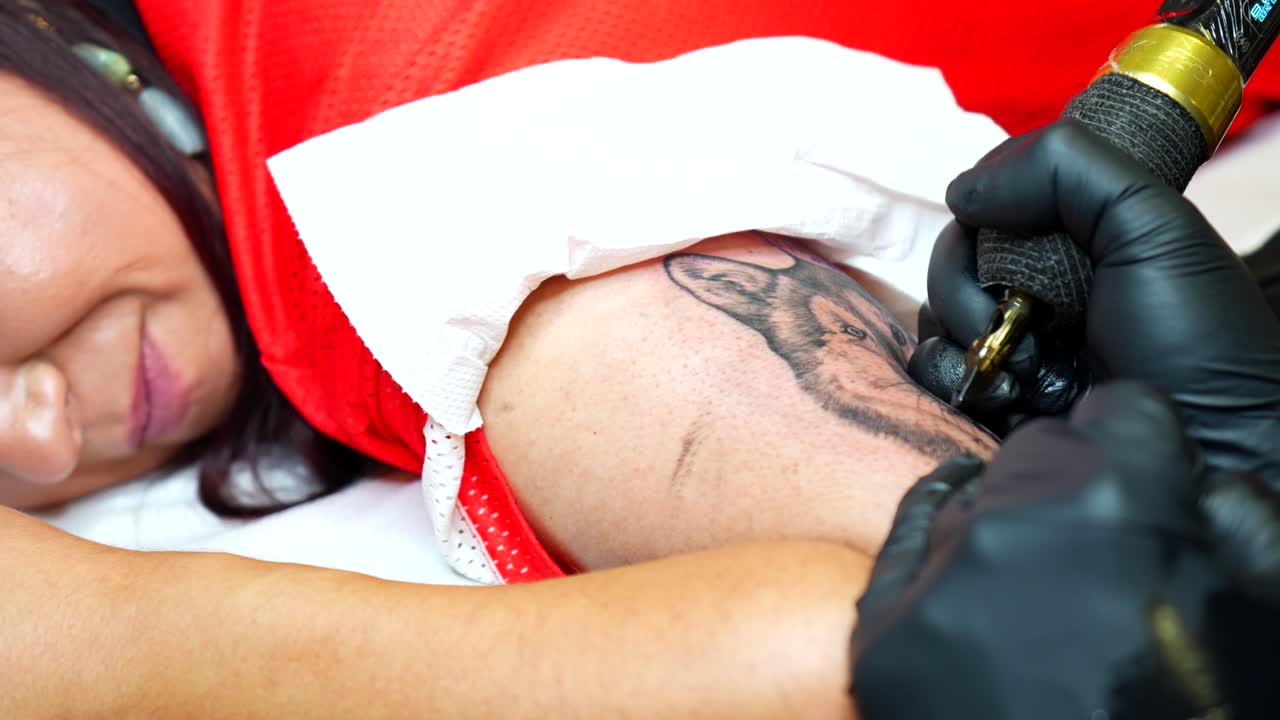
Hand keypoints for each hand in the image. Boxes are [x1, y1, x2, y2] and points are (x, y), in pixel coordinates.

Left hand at [850, 382, 1279, 719]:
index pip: (1121, 413)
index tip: (1140, 486)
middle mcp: (1015, 524)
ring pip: (974, 495)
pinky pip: (909, 541)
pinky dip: (942, 549)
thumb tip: (1183, 473)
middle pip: (1041, 452)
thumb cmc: (1193, 715)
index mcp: (1122, 503)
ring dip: (1009, 526)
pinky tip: (976, 580)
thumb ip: (1232, 520)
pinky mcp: (885, 634)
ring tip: (1043, 602)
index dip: (1141, 453)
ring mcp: (938, 579)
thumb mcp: (1256, 615)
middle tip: (1094, 564)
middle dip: (1074, 491)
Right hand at [909, 121, 1279, 478]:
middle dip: (968, 288)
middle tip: (1018, 320)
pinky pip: (929, 373)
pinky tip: (1006, 398)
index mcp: (1077, 241)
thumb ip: (1067, 169)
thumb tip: (961, 191)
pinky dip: (950, 379)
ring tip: (1023, 370)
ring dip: (963, 337)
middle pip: (953, 261)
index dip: (984, 220)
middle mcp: (1038, 291)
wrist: (1212, 452)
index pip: (991, 205)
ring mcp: (1009, 349)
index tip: (1011, 246)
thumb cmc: (1199, 344)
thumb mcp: (1153, 228)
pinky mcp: (987, 403)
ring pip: (935, 317)